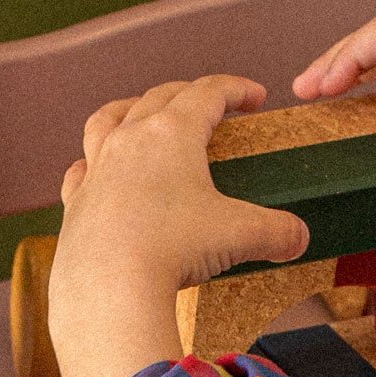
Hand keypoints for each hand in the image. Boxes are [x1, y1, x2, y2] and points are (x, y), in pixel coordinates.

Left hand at [49, 76, 309, 376]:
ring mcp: (97, 169)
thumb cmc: (174, 250)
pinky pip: (80, 170)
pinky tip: (96, 170)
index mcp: (172, 132)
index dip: (237, 89)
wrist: (109, 287)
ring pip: (108, 119)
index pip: (208, 91)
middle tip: (210, 105)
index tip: (256, 97)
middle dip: (189, 93)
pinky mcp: (76, 203)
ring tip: (141, 111)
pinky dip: (91, 163)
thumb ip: (276, 233)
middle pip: (160, 96)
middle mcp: (129, 139)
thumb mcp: (238, 236)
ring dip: (129, 108)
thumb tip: (300, 239)